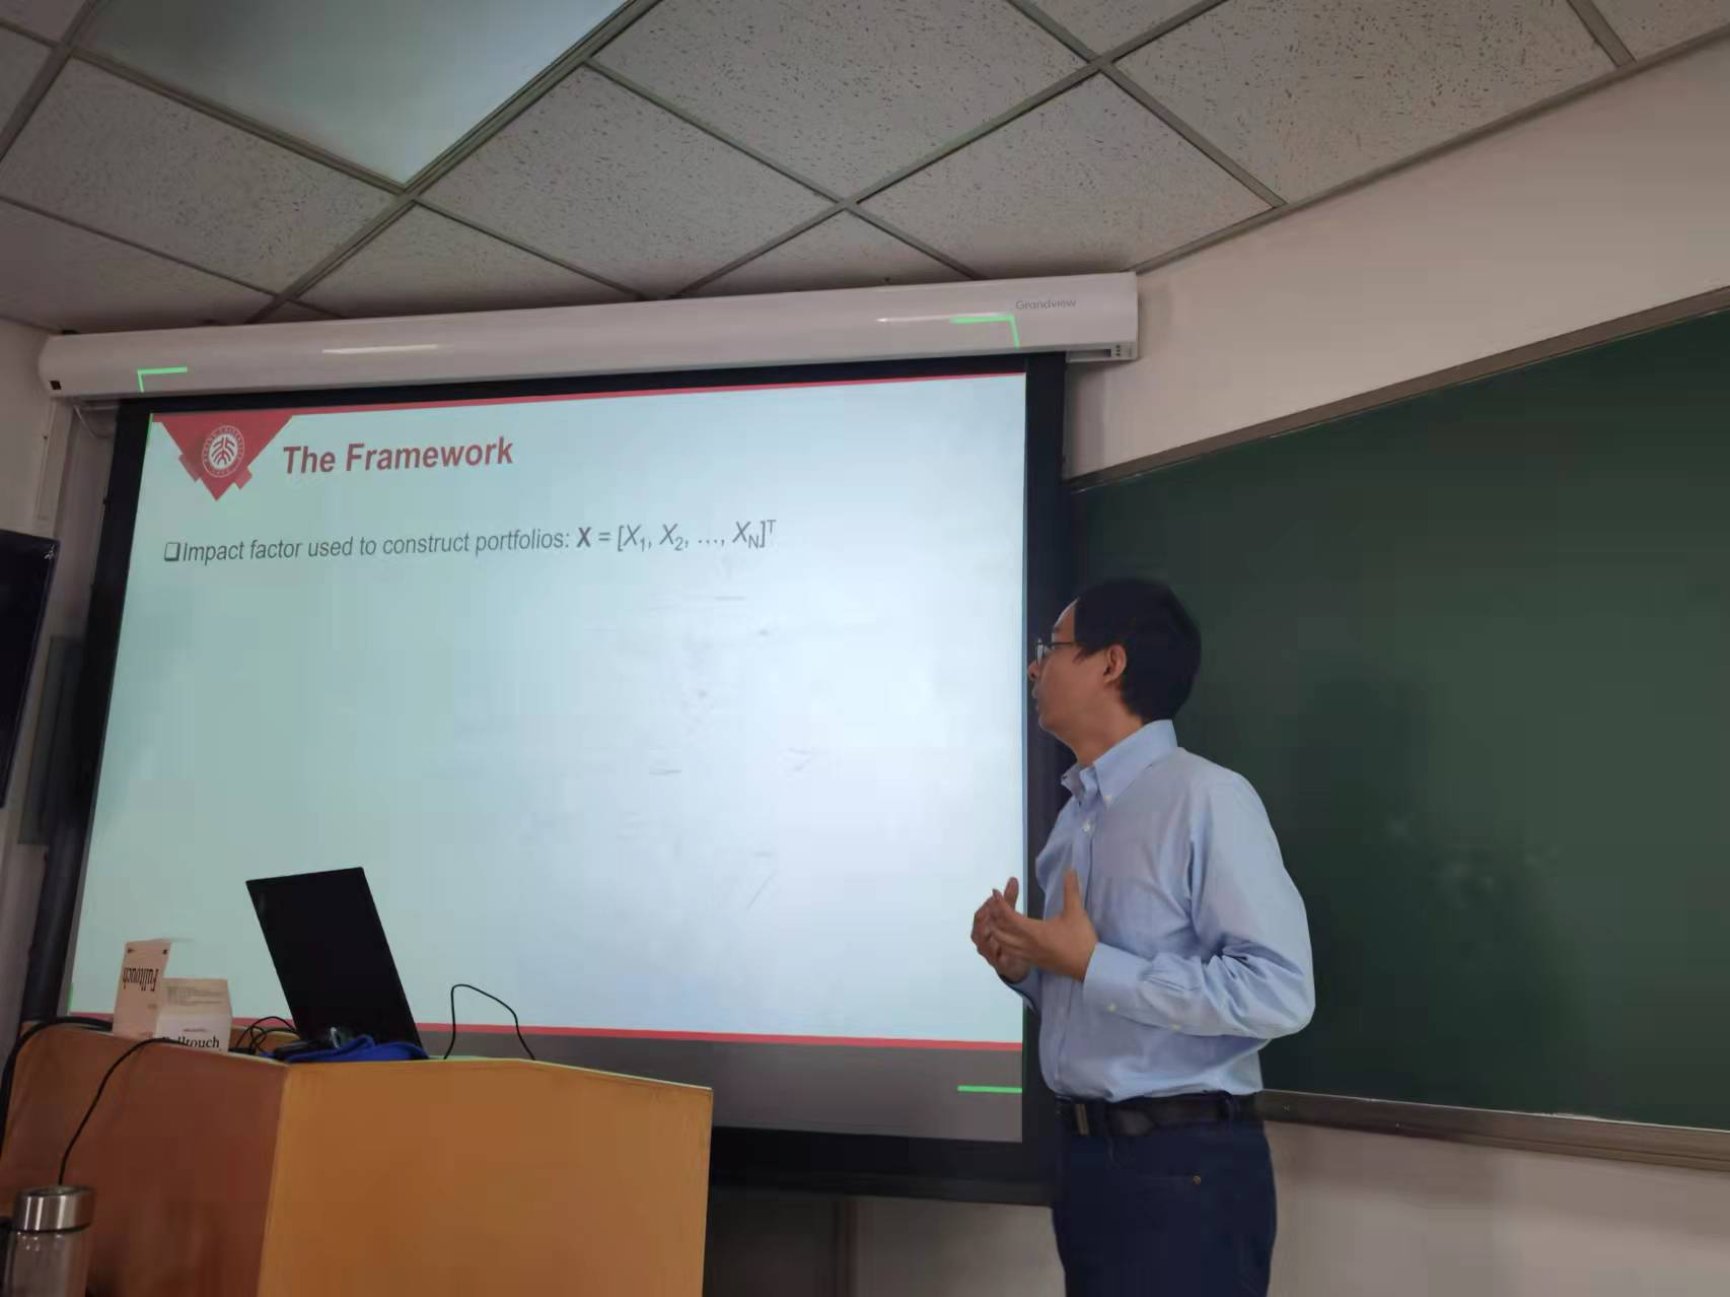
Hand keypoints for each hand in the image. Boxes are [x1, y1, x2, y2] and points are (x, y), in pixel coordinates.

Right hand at [972, 877, 1032, 982]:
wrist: (1017, 960)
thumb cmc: (1009, 934)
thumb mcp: (1010, 915)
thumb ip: (1009, 899)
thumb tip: (1013, 879)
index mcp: (982, 926)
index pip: (979, 915)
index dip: (986, 908)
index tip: (995, 899)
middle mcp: (981, 940)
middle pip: (977, 929)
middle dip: (985, 921)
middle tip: (994, 912)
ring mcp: (988, 953)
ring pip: (982, 944)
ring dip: (987, 936)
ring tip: (994, 928)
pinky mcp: (997, 964)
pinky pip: (993, 958)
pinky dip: (995, 952)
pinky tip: (1000, 946)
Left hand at [983, 869, 1097, 982]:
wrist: (1089, 966)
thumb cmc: (1080, 939)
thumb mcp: (1076, 912)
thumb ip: (1071, 890)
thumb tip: (1070, 870)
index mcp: (1033, 931)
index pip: (1008, 916)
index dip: (999, 903)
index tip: (994, 892)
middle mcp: (1026, 944)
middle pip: (999, 931)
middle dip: (993, 917)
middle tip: (992, 904)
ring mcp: (1029, 955)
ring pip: (1004, 944)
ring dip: (996, 931)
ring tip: (995, 919)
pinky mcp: (1034, 962)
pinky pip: (1011, 953)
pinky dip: (1004, 944)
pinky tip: (1007, 939)